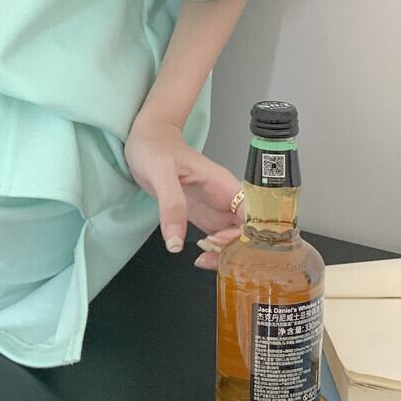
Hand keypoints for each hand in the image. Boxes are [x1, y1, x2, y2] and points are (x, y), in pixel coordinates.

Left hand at [124, 118, 244, 270]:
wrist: (146, 139)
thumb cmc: (156, 147)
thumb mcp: (161, 172)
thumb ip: (171, 205)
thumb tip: (176, 242)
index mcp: (225, 186)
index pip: (254, 217)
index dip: (245, 236)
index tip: (220, 243)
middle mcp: (225, 200)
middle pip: (248, 234)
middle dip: (235, 251)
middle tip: (207, 257)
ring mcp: (216, 210)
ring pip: (235, 240)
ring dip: (225, 255)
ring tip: (202, 260)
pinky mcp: (204, 217)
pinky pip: (219, 241)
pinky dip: (215, 253)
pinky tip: (201, 258)